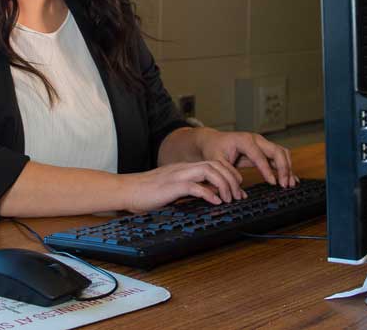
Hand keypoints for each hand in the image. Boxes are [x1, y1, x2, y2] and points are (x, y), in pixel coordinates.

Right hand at [121, 160, 244, 212]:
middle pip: (216, 164)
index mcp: (185, 168)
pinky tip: (215, 202)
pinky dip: (209, 194)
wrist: (127, 190)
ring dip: (223, 185)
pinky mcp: (172, 186)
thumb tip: (208, 196)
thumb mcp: (174, 189)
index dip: (229, 175)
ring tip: (229, 198)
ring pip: (209, 171)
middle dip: (232, 179)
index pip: (214, 164)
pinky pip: (195, 186)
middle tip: (238, 195)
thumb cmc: (147, 192)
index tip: (237, 190)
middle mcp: (184, 168)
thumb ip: (190, 189)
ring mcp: (179, 175)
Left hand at [197, 130, 297, 187]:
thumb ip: (227, 172)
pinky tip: (291, 178)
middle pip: (276, 151)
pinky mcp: (264, 150)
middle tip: (285, 185)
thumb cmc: (214, 149)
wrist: (214, 141)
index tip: (273, 182)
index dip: (267, 169)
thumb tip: (239, 184)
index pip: (259, 155)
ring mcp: (262, 144)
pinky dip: (286, 167)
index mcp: (244, 140)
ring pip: (281, 153)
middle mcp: (256, 139)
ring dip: (288, 168)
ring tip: (290, 183)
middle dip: (284, 168)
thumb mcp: (215, 161)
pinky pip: (279, 157)